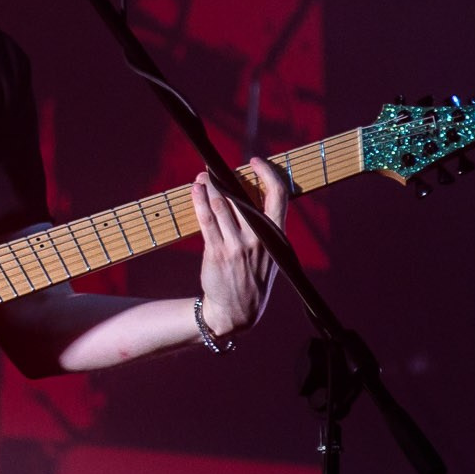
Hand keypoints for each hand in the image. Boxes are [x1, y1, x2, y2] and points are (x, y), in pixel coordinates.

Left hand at [190, 160, 289, 340]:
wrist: (237, 312)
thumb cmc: (254, 278)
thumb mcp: (272, 255)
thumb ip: (265, 228)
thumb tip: (249, 194)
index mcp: (276, 237)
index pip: (278, 196)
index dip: (267, 173)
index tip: (254, 161)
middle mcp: (258, 239)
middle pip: (241, 196)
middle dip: (225, 178)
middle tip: (214, 167)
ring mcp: (237, 246)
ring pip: (221, 204)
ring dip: (209, 186)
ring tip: (202, 178)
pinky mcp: (216, 252)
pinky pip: (206, 219)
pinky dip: (199, 200)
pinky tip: (196, 190)